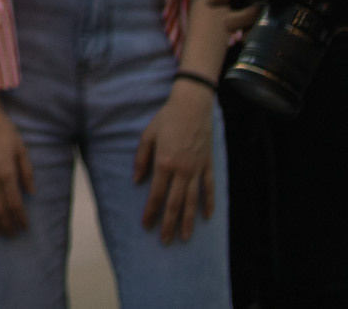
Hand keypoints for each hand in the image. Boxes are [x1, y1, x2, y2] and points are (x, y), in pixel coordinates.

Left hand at [135, 80, 216, 242]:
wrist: (192, 106)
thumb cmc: (166, 119)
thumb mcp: (147, 135)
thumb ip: (141, 159)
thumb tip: (137, 181)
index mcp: (163, 163)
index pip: (155, 194)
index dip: (150, 212)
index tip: (146, 226)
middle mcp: (181, 170)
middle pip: (175, 203)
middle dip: (169, 224)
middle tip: (165, 241)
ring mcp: (197, 169)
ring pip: (193, 200)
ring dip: (188, 221)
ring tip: (185, 238)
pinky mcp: (208, 165)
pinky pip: (209, 188)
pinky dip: (209, 203)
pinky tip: (207, 217)